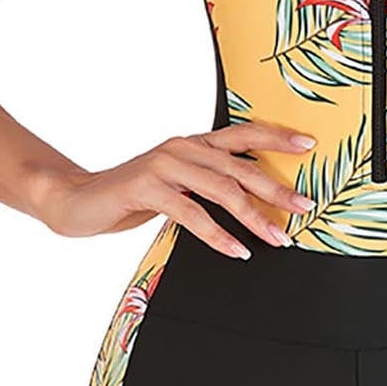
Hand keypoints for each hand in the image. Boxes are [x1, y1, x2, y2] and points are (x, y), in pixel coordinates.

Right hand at [32, 120, 315, 255]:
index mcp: (193, 144)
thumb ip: (208, 185)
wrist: (78, 201)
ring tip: (277, 237)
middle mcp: (182, 148)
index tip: (309, 144)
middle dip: (276, 188)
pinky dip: (218, 235)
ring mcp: (164, 165)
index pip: (243, 134)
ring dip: (254, 217)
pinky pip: (192, 213)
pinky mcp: (147, 188)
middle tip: (304, 207)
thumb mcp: (176, 185)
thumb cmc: (132, 196)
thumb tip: (252, 199)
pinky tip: (237, 251)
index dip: (277, 137)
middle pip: (240, 166)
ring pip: (221, 189)